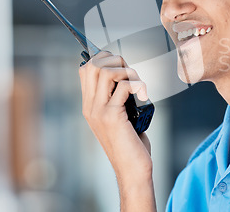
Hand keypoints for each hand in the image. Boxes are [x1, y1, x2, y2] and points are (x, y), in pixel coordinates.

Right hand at [79, 51, 155, 209]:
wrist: (132, 169)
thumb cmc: (131, 144)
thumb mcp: (120, 117)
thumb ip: (118, 99)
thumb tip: (128, 75)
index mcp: (89, 105)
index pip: (85, 69)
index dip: (104, 59)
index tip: (122, 66)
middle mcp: (90, 106)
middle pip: (93, 65)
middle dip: (115, 61)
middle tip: (131, 74)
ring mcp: (99, 111)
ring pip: (106, 71)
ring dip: (127, 71)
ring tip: (138, 85)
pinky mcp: (112, 116)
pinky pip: (123, 86)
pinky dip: (137, 85)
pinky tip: (144, 95)